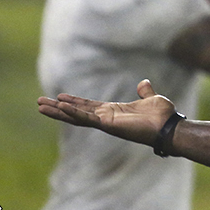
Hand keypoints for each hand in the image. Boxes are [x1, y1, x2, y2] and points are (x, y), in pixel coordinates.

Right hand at [37, 79, 175, 146]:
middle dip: (58, 108)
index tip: (59, 97)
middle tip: (39, 103)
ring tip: (41, 106)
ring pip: (76, 116)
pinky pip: (87, 118)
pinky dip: (74, 112)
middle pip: (76, 112)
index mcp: (114, 111)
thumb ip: (144, 92)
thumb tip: (144, 83)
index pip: (88, 106)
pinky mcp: (108, 125)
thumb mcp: (151, 98)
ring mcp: (106, 122)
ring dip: (58, 112)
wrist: (170, 126)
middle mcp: (107, 118)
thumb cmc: (162, 115)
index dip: (73, 102)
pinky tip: (60, 106)